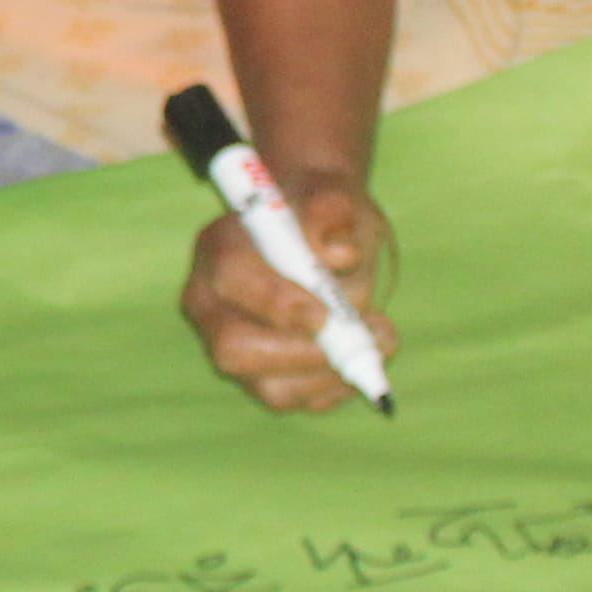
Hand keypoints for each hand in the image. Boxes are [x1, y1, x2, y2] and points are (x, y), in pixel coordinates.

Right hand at [181, 175, 396, 411]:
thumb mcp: (330, 192)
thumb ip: (331, 210)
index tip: (324, 314)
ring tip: (378, 341)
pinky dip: (335, 388)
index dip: (276, 303)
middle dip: (300, 355)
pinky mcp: (261, 373)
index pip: (232, 281)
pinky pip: (295, 399)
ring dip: (330, 376)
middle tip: (355, 342)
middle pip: (232, 350)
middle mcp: (213, 304)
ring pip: (268, 387)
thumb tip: (340, 255)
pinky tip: (363, 355)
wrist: (318, 228)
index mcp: (220, 247)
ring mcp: (233, 344)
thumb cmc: (320, 210)